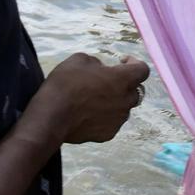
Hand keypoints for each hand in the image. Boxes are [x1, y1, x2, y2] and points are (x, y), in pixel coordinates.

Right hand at [33, 53, 149, 143]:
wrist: (52, 116)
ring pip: (123, 108)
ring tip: (95, 99)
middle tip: (106, 81)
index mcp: (122, 79)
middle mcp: (125, 100)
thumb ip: (97, 63)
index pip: (143, 70)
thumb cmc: (66, 83)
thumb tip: (101, 70)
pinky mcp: (108, 134)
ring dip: (115, 101)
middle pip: (135, 91)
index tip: (121, 62)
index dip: (134, 63)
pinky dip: (105, 117)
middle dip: (124, 85)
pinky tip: (88, 114)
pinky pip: (112, 122)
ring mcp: (118, 120)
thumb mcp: (79, 60)